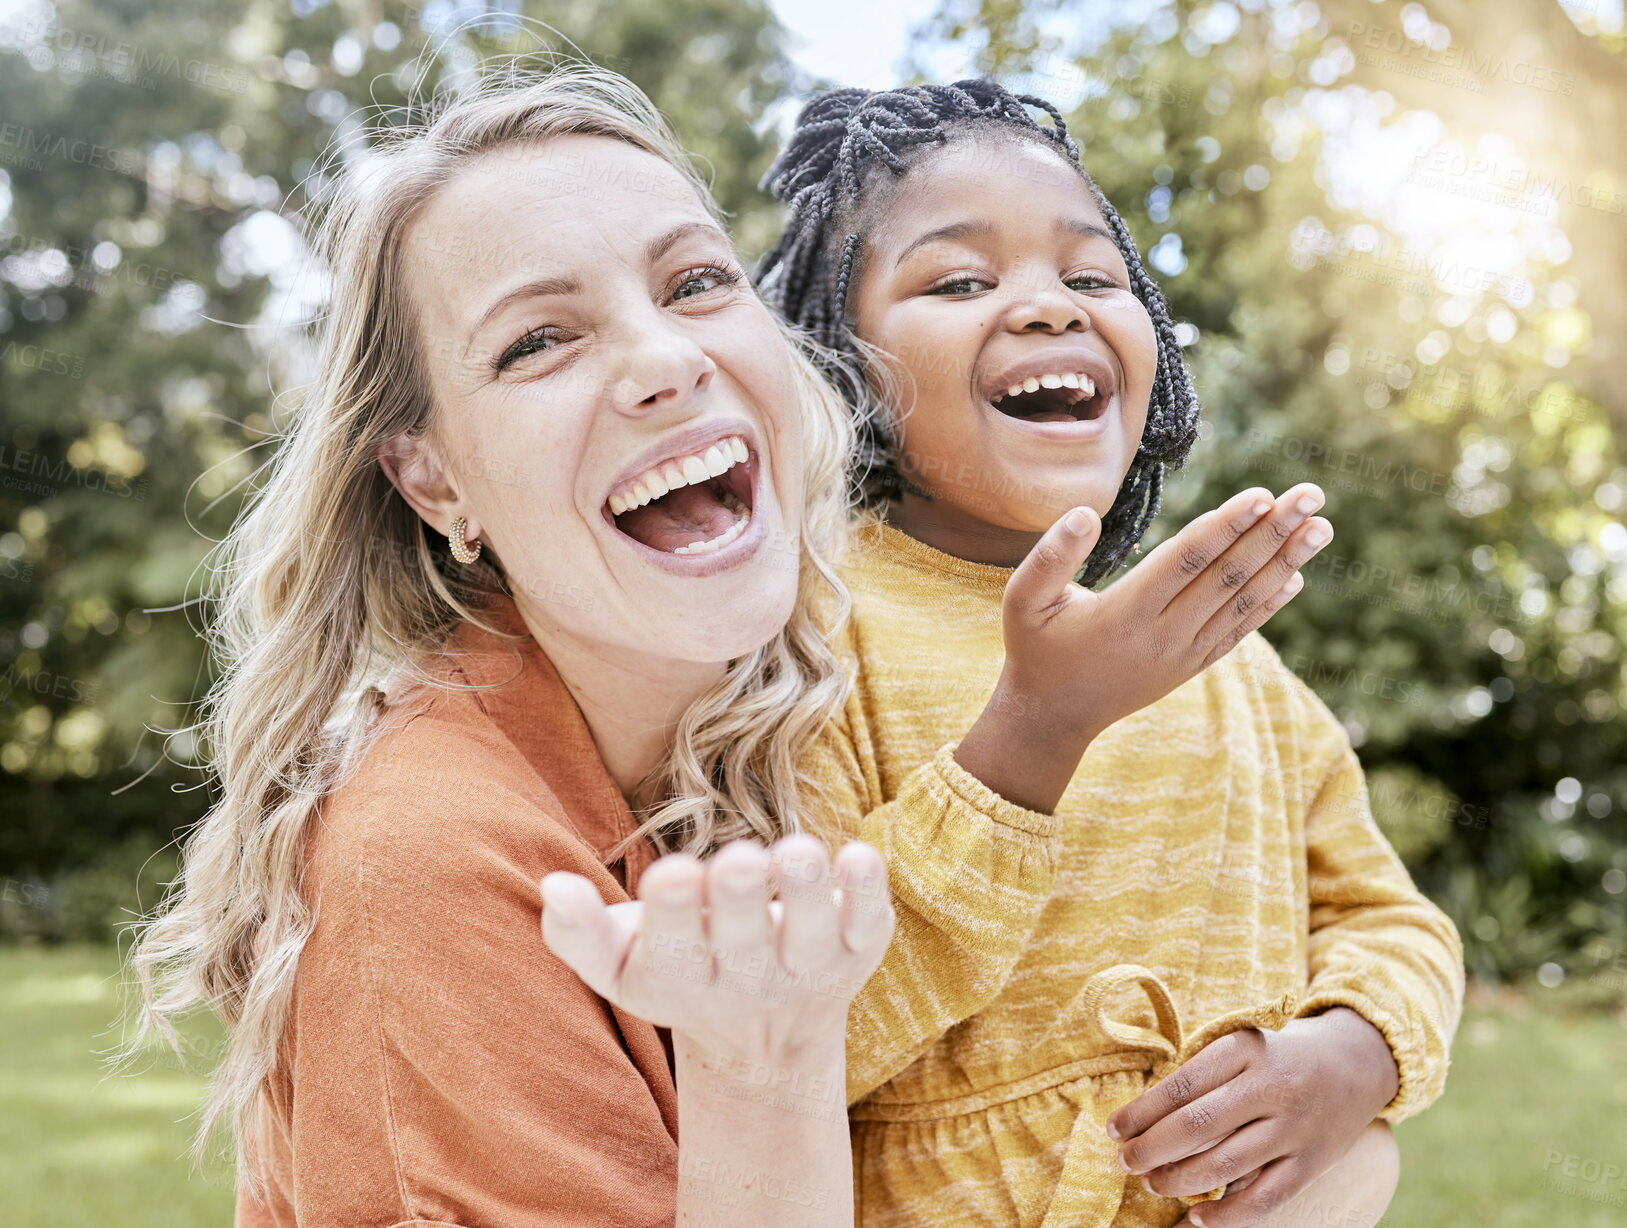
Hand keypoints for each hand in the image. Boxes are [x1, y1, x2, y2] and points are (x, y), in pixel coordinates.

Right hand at [540, 835, 894, 1064]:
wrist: (764, 1041)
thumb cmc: (680, 969)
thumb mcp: (621, 964)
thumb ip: (579, 932)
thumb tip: (553, 885)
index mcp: (682, 981)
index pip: (675, 953)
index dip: (674, 915)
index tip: (672, 873)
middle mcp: (750, 982)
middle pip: (745, 945)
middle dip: (741, 901)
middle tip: (738, 859)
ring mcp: (808, 968)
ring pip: (811, 936)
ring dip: (807, 894)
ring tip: (798, 851)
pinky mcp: (857, 949)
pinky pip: (868, 925)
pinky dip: (867, 894)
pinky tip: (859, 856)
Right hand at [955, 483, 1332, 812]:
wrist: (1053, 717)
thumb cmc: (1035, 649)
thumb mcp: (1023, 602)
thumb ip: (1050, 556)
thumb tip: (1085, 513)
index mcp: (1127, 614)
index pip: (1187, 561)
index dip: (1227, 526)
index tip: (1264, 495)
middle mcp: (1165, 635)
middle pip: (1228, 575)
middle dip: (1274, 532)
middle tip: (1312, 494)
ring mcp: (1184, 654)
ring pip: (1243, 601)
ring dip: (1285, 562)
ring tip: (1322, 526)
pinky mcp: (1191, 665)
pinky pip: (1239, 630)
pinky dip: (1270, 603)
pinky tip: (1296, 576)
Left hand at [1107, 1008, 1399, 1227]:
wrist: (1356, 1063)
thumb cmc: (1278, 1055)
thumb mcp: (1241, 1045)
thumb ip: (1203, 1074)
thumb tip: (1144, 1118)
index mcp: (1244, 1049)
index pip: (1181, 1086)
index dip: (1141, 1112)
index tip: (1114, 1128)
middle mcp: (1271, 1087)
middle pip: (1196, 1126)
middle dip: (1151, 1149)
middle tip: (1126, 1160)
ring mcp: (1293, 1128)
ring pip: (1225, 1165)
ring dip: (1179, 1181)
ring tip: (1153, 1183)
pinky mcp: (1311, 1163)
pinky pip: (1264, 1198)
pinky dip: (1226, 1215)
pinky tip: (1196, 1219)